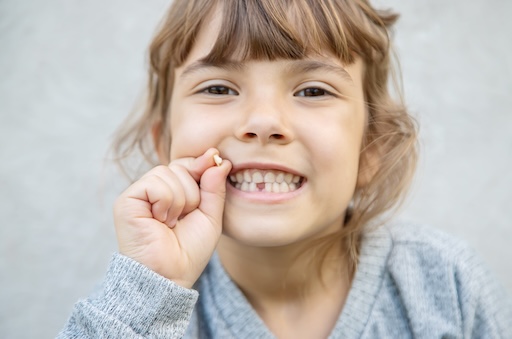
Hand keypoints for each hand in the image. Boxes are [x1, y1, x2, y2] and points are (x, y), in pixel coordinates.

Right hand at [113, 148, 231, 287]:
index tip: (216, 157)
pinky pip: (155, 184)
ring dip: (180, 201)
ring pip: (167, 173)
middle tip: (184, 218)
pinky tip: (160, 221)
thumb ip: (214, 187)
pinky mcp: (127, 200)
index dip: (201, 163)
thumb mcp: (211, 215)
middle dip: (192, 192)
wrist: (170, 275)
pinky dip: (165, 203)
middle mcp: (153, 190)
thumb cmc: (189, 250)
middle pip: (179, 166)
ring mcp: (139, 194)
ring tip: (171, 223)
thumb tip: (217, 159)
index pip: (186, 164)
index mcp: (172, 192)